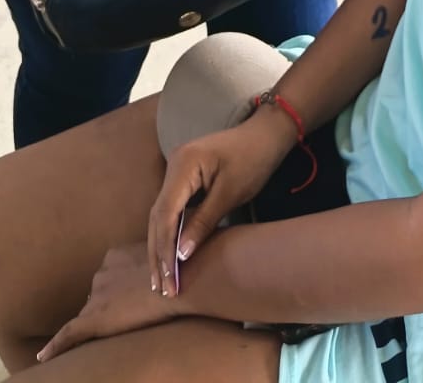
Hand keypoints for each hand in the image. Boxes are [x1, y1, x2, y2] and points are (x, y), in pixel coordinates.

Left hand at [36, 243, 175, 363]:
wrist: (182, 280)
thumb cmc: (180, 268)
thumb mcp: (164, 257)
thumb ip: (153, 264)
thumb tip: (163, 272)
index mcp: (116, 256)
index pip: (109, 278)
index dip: (115, 291)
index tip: (124, 297)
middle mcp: (101, 273)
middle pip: (98, 296)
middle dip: (107, 305)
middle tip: (124, 315)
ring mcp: (96, 296)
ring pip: (89, 314)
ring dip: (95, 322)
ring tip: (108, 332)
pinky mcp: (94, 320)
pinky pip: (68, 335)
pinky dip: (55, 347)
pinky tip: (43, 358)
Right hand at [149, 109, 293, 297]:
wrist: (265, 134)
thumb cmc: (253, 159)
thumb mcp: (230, 193)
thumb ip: (203, 222)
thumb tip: (181, 255)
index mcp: (183, 164)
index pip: (165, 214)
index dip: (165, 249)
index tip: (169, 280)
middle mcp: (173, 166)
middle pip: (157, 216)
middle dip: (159, 253)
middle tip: (162, 289)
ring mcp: (177, 171)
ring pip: (161, 215)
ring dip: (161, 247)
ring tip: (161, 281)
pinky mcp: (184, 178)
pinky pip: (171, 209)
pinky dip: (170, 234)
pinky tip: (171, 255)